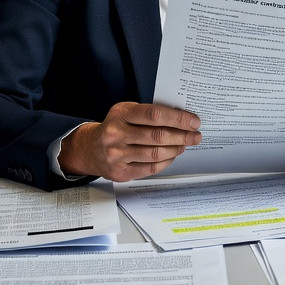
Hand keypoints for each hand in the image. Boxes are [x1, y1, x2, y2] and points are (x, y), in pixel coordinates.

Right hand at [58, 101, 200, 181]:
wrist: (89, 149)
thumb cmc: (115, 127)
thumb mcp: (126, 112)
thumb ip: (148, 114)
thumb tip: (181, 120)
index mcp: (120, 114)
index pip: (154, 115)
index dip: (178, 118)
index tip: (194, 121)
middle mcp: (116, 134)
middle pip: (158, 136)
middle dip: (182, 136)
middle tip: (195, 136)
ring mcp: (116, 155)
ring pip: (156, 154)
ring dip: (176, 149)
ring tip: (185, 145)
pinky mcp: (120, 172)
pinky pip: (150, 168)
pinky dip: (166, 162)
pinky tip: (172, 156)